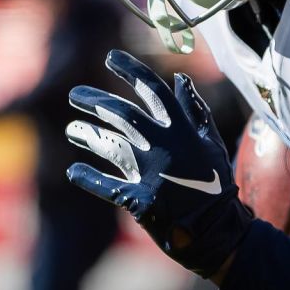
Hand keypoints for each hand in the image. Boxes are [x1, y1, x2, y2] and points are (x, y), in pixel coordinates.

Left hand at [65, 50, 251, 276]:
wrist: (217, 231)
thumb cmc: (215, 184)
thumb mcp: (211, 144)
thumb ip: (194, 112)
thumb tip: (181, 79)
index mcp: (182, 130)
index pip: (153, 90)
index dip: (131, 71)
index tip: (111, 58)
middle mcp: (163, 146)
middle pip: (122, 114)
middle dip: (94, 101)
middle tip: (74, 95)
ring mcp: (150, 173)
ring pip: (110, 145)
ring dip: (87, 135)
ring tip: (72, 129)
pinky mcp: (139, 199)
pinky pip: (106, 185)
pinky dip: (88, 177)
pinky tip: (73, 170)